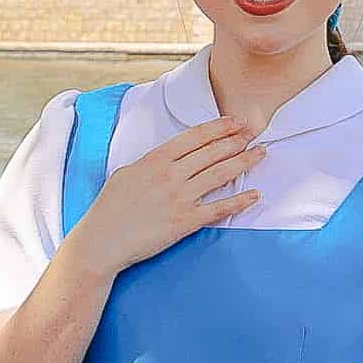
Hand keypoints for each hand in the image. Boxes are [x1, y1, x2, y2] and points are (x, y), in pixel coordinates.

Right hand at [77, 115, 265, 274]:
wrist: (102, 241)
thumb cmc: (109, 209)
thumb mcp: (126, 174)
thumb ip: (150, 164)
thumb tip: (166, 159)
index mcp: (155, 160)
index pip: (194, 137)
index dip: (218, 127)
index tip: (234, 122)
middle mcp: (170, 175)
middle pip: (212, 152)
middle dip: (237, 140)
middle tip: (255, 132)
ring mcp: (179, 198)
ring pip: (219, 174)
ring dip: (244, 162)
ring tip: (260, 153)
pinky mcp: (185, 221)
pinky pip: (218, 208)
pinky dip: (239, 201)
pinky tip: (254, 195)